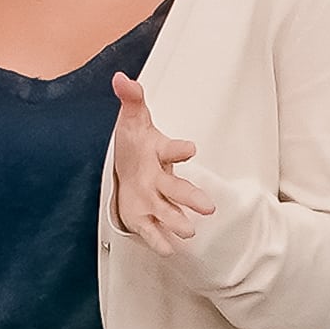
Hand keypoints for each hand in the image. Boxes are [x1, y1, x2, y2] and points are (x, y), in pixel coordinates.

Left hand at [105, 72, 207, 249]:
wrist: (129, 165)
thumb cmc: (135, 142)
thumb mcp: (131, 120)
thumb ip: (131, 99)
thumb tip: (121, 78)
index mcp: (159, 153)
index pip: (172, 150)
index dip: (180, 149)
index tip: (190, 149)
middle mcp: (161, 178)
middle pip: (177, 188)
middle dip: (191, 197)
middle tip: (208, 207)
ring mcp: (155, 199)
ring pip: (169, 211)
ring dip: (178, 221)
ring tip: (189, 232)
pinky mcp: (145, 216)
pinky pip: (153, 230)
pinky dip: (160, 240)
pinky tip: (169, 250)